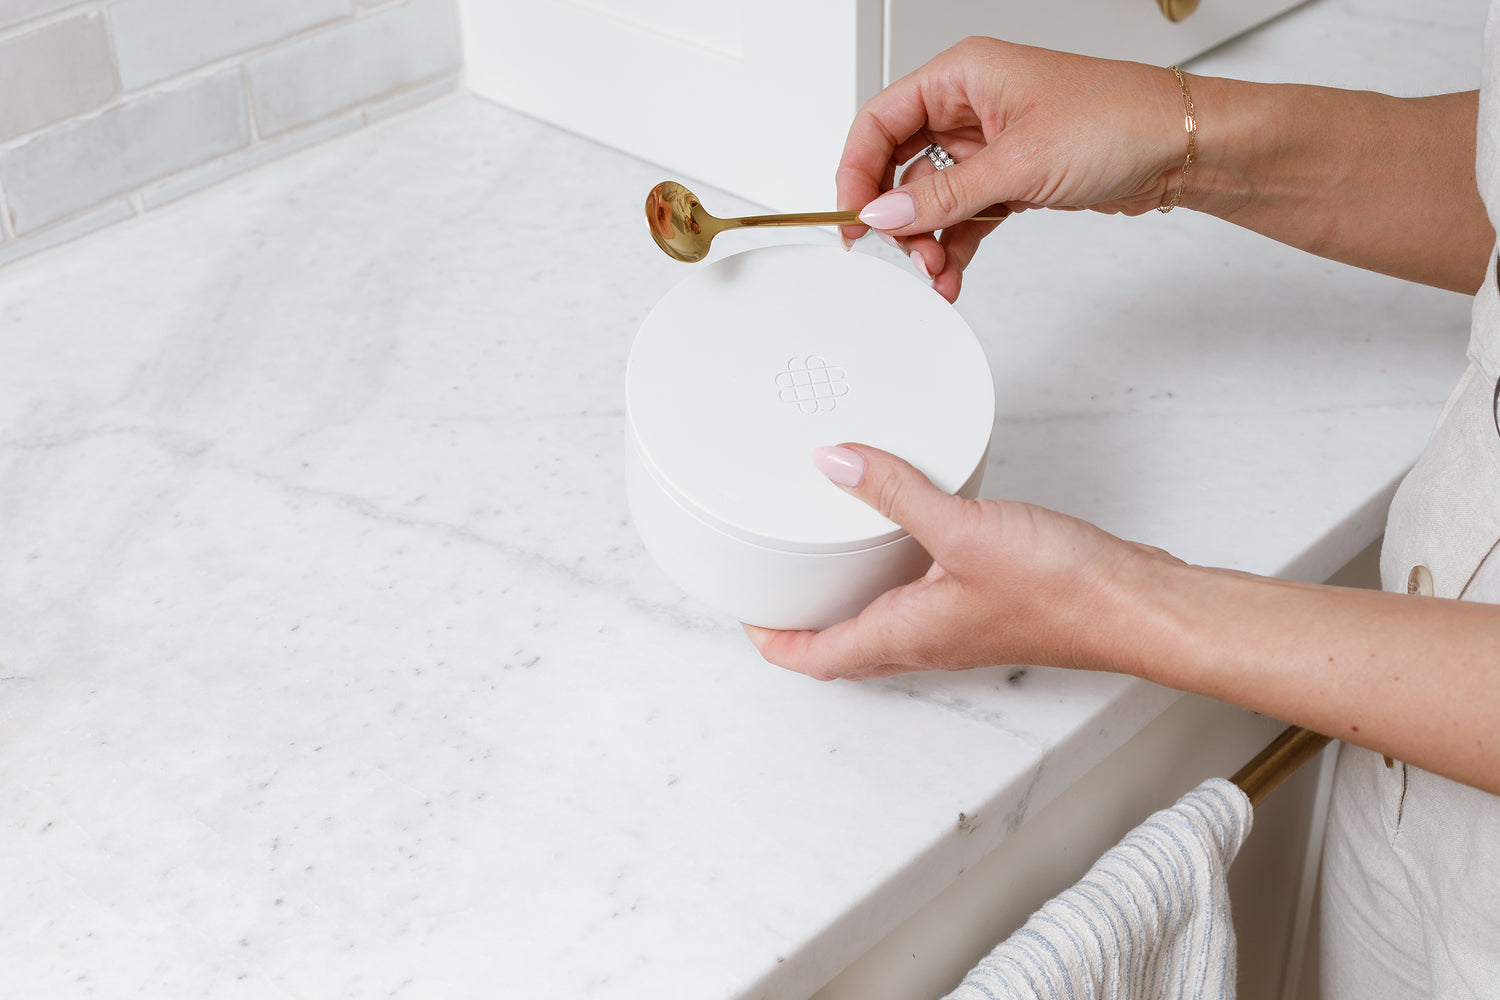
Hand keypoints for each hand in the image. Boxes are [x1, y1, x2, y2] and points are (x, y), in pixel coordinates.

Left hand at [744, 444, 1183, 680]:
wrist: (1135, 604)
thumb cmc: (1062, 588)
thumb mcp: (963, 527)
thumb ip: (895, 493)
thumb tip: (835, 463)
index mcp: (906, 636)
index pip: (815, 658)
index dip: (772, 641)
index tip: (745, 612)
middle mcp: (926, 641)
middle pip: (842, 650)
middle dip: (801, 625)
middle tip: (774, 586)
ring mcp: (957, 628)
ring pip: (882, 626)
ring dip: (847, 602)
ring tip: (823, 558)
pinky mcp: (986, 607)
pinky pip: (921, 602)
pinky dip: (894, 578)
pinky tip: (903, 535)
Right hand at [838, 39, 1187, 301]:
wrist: (1180, 147)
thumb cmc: (1119, 120)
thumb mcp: (1018, 162)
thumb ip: (944, 195)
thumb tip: (885, 215)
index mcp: (963, 75)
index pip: (881, 121)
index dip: (857, 171)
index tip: (853, 218)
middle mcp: (971, 106)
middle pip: (900, 164)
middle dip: (896, 216)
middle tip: (900, 254)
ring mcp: (991, 144)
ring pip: (932, 198)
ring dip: (927, 240)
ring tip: (935, 272)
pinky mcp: (1012, 179)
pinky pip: (964, 216)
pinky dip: (955, 245)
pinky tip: (952, 272)